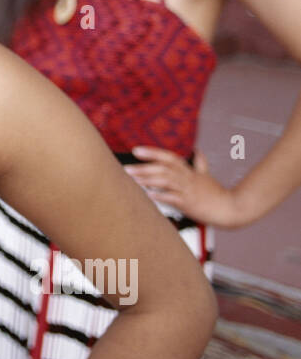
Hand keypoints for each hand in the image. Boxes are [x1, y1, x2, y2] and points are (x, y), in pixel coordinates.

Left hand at [125, 148, 243, 226]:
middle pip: (164, 168)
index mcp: (189, 171)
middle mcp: (187, 178)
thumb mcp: (207, 176)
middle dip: (144, 167)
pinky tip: (148, 195)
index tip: (136, 150)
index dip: (153, 152)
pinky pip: (173, 198)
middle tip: (126, 167)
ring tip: (132, 180)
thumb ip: (200, 163)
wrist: (231, 208)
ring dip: (148, 180)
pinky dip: (161, 196)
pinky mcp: (190, 204)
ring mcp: (188, 191)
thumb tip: (197, 151)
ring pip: (166, 181)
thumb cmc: (217, 194)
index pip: (169, 157)